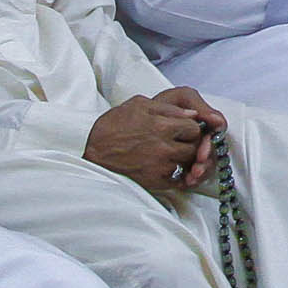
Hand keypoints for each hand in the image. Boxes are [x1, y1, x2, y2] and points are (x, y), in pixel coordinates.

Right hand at [85, 89, 226, 192]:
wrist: (92, 154)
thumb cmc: (113, 127)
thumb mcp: (138, 105)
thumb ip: (168, 108)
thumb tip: (192, 113)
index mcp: (161, 125)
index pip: (194, 128)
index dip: (191, 127)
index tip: (184, 129)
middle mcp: (163, 147)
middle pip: (194, 146)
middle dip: (190, 143)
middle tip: (180, 142)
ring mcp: (160, 166)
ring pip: (188, 163)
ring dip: (185, 158)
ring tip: (173, 154)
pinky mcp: (155, 181)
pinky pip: (179, 179)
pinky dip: (178, 174)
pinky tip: (168, 167)